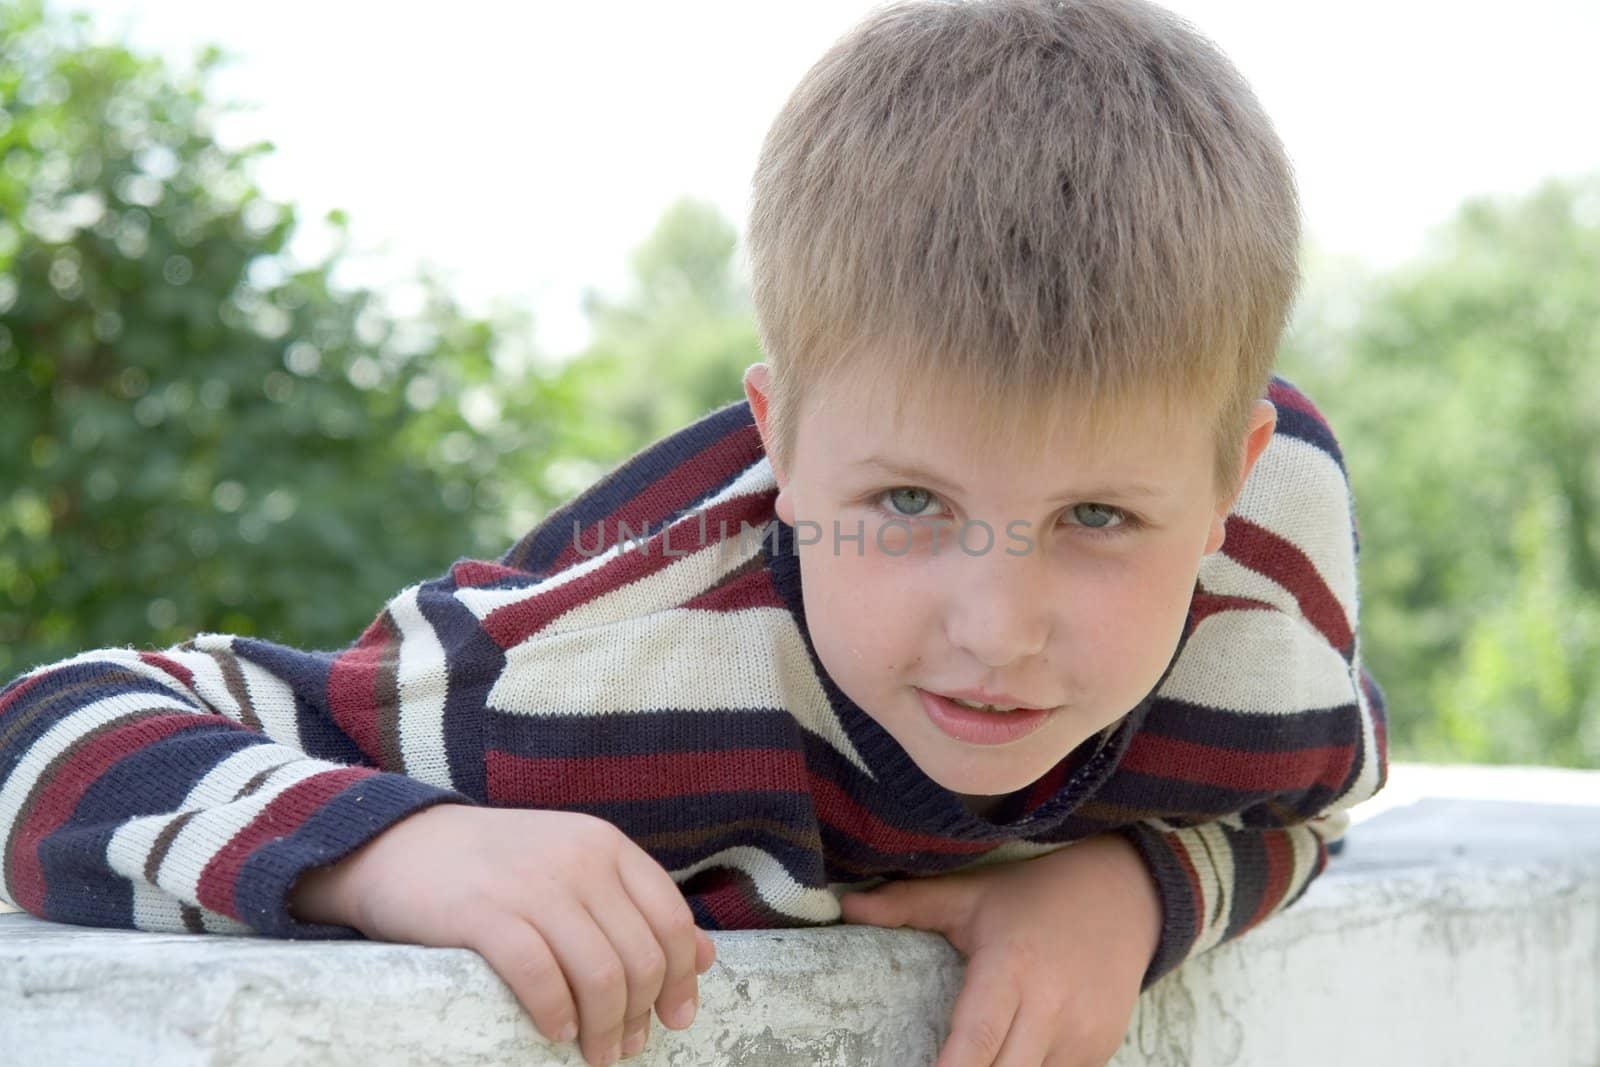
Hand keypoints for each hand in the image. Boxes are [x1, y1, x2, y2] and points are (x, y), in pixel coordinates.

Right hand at [289, 803, 716, 1065]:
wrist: (401, 844)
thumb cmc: (496, 867)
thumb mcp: (574, 867)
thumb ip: (636, 906)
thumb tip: (706, 959)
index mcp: (607, 846)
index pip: (671, 918)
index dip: (682, 978)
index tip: (675, 1019)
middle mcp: (579, 860)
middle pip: (640, 955)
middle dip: (641, 1014)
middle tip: (625, 1048)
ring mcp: (533, 885)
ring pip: (599, 972)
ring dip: (604, 1028)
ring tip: (596, 1054)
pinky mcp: (485, 915)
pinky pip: (540, 977)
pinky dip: (555, 1014)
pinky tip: (554, 1032)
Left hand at [839, 834, 1160, 1066]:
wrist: (1124, 896)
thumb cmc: (1033, 896)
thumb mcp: (971, 893)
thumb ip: (908, 904)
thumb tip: (845, 907)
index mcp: (1010, 967)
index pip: (977, 1037)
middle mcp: (1051, 1007)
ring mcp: (1082, 1036)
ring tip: (975, 1058)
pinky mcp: (1100, 1052)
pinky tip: (1011, 1055)